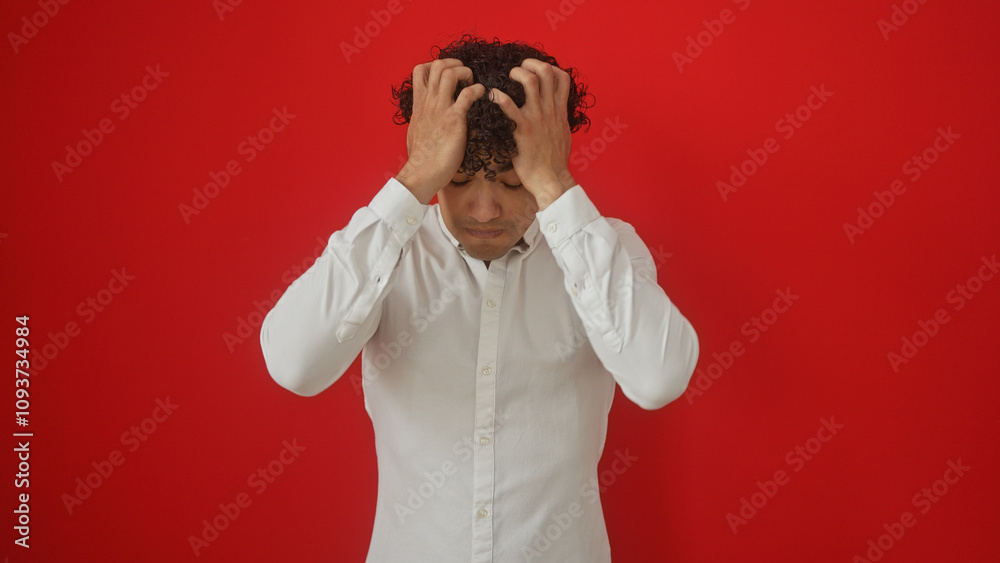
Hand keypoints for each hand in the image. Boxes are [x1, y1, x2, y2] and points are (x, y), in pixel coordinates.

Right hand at [395, 59, 485, 203]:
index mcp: (419, 104)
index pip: (419, 70)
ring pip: (450, 73)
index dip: (436, 65)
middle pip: (437, 65)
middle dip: (455, 63)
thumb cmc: (421, 157)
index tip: (449, 73)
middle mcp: (429, 102)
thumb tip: (426, 116)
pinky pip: (467, 94)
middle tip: (465, 75)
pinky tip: (482, 95)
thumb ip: (422, 117)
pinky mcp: (454, 120)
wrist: (421, 173)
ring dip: (466, 73)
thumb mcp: (416, 130)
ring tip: (473, 84)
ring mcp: (441, 109)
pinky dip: (478, 90)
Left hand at [489, 59, 576, 209]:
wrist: (551, 179)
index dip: (549, 67)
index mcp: (560, 110)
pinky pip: (509, 106)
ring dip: (516, 73)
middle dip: (531, 63)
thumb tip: (556, 111)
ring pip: (530, 81)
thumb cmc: (555, 160)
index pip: (562, 77)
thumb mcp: (563, 133)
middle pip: (546, 72)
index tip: (536, 70)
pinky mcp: (523, 129)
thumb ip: (559, 118)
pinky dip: (499, 96)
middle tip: (519, 68)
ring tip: (507, 77)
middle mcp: (550, 110)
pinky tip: (492, 95)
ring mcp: (537, 118)